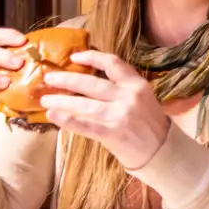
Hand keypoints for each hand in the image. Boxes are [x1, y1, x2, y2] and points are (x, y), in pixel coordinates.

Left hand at [38, 50, 170, 169]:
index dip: (91, 57)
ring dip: (61, 100)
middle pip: (92, 84)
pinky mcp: (113, 134)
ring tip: (45, 99)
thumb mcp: (142, 98)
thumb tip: (87, 80)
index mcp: (137, 84)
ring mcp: (120, 115)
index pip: (112, 64)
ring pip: (85, 104)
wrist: (162, 151)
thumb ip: (120, 87)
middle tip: (49, 78)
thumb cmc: (148, 123)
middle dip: (67, 80)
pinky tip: (53, 115)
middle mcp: (128, 97)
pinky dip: (67, 119)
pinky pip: (85, 125)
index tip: (73, 57)